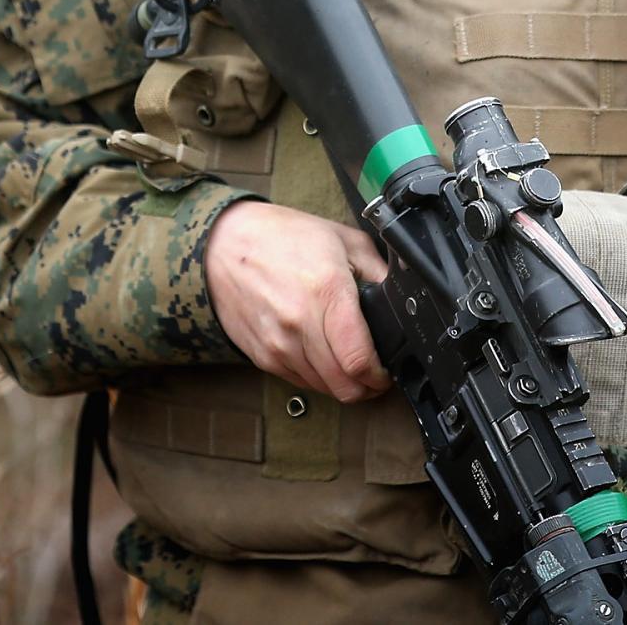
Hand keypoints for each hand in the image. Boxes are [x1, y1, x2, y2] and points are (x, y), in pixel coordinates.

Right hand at [204, 200, 392, 403]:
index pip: (359, 360)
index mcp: (326, 292)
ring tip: (347, 360)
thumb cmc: (284, 237)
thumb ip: (379, 273)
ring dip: (342, 382)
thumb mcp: (344, 240)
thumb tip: (402, 304)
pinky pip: (300, 382)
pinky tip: (321, 354)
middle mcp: (299, 324)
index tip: (387, 371)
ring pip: (324, 390)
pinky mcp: (262, 356)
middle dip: (367, 386)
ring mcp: (278, 344)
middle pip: (344, 386)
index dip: (381, 376)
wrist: (224, 245)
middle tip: (374, 372)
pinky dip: (317, 376)